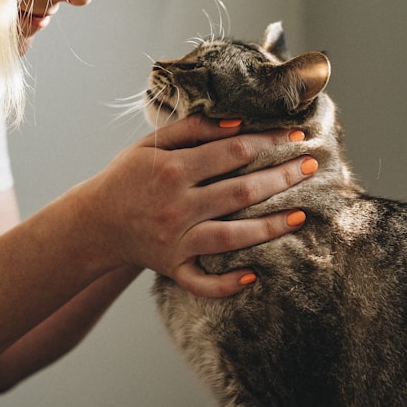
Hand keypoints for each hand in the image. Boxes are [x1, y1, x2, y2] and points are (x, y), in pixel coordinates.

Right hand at [79, 115, 314, 296]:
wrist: (94, 222)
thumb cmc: (127, 177)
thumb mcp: (151, 144)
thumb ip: (193, 129)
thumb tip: (237, 122)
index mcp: (174, 170)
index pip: (233, 151)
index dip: (268, 141)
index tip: (295, 134)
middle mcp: (177, 206)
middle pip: (241, 192)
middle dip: (281, 177)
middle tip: (312, 166)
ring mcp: (176, 240)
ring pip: (232, 237)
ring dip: (269, 227)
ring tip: (301, 216)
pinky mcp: (172, 267)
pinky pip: (202, 282)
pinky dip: (226, 284)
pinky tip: (253, 276)